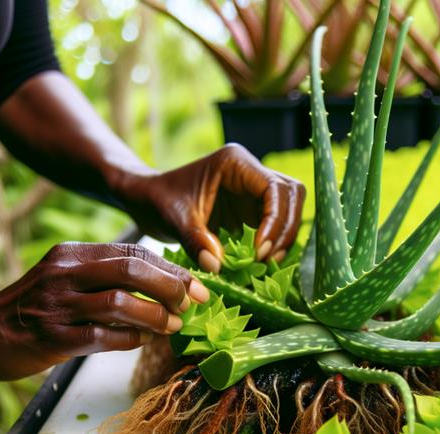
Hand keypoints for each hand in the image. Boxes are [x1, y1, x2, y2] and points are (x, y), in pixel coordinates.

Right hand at [0, 242, 209, 379]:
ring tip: (172, 326)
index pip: (131, 251)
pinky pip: (101, 337)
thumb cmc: (33, 309)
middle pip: (129, 270)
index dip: (169, 267)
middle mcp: (63, 274)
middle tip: (192, 303)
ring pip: (119, 303)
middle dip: (170, 286)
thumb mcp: (64, 279)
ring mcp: (56, 305)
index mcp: (71, 255)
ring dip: (154, 316)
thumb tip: (162, 287)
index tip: (196, 284)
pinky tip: (141, 341)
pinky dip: (129, 339)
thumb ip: (104, 277)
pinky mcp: (52, 337)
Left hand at [121, 144, 305, 271]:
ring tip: (266, 263)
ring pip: (289, 209)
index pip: (274, 188)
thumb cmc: (158, 200)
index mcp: (235, 163)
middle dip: (285, 228)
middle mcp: (250, 173)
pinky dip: (273, 243)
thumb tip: (218, 265)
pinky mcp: (251, 209)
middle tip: (267, 259)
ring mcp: (253, 191)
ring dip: (283, 237)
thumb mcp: (175, 219)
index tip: (259, 250)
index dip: (275, 219)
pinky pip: (275, 224)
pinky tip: (260, 262)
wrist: (148, 201)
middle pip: (291, 195)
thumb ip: (196, 240)